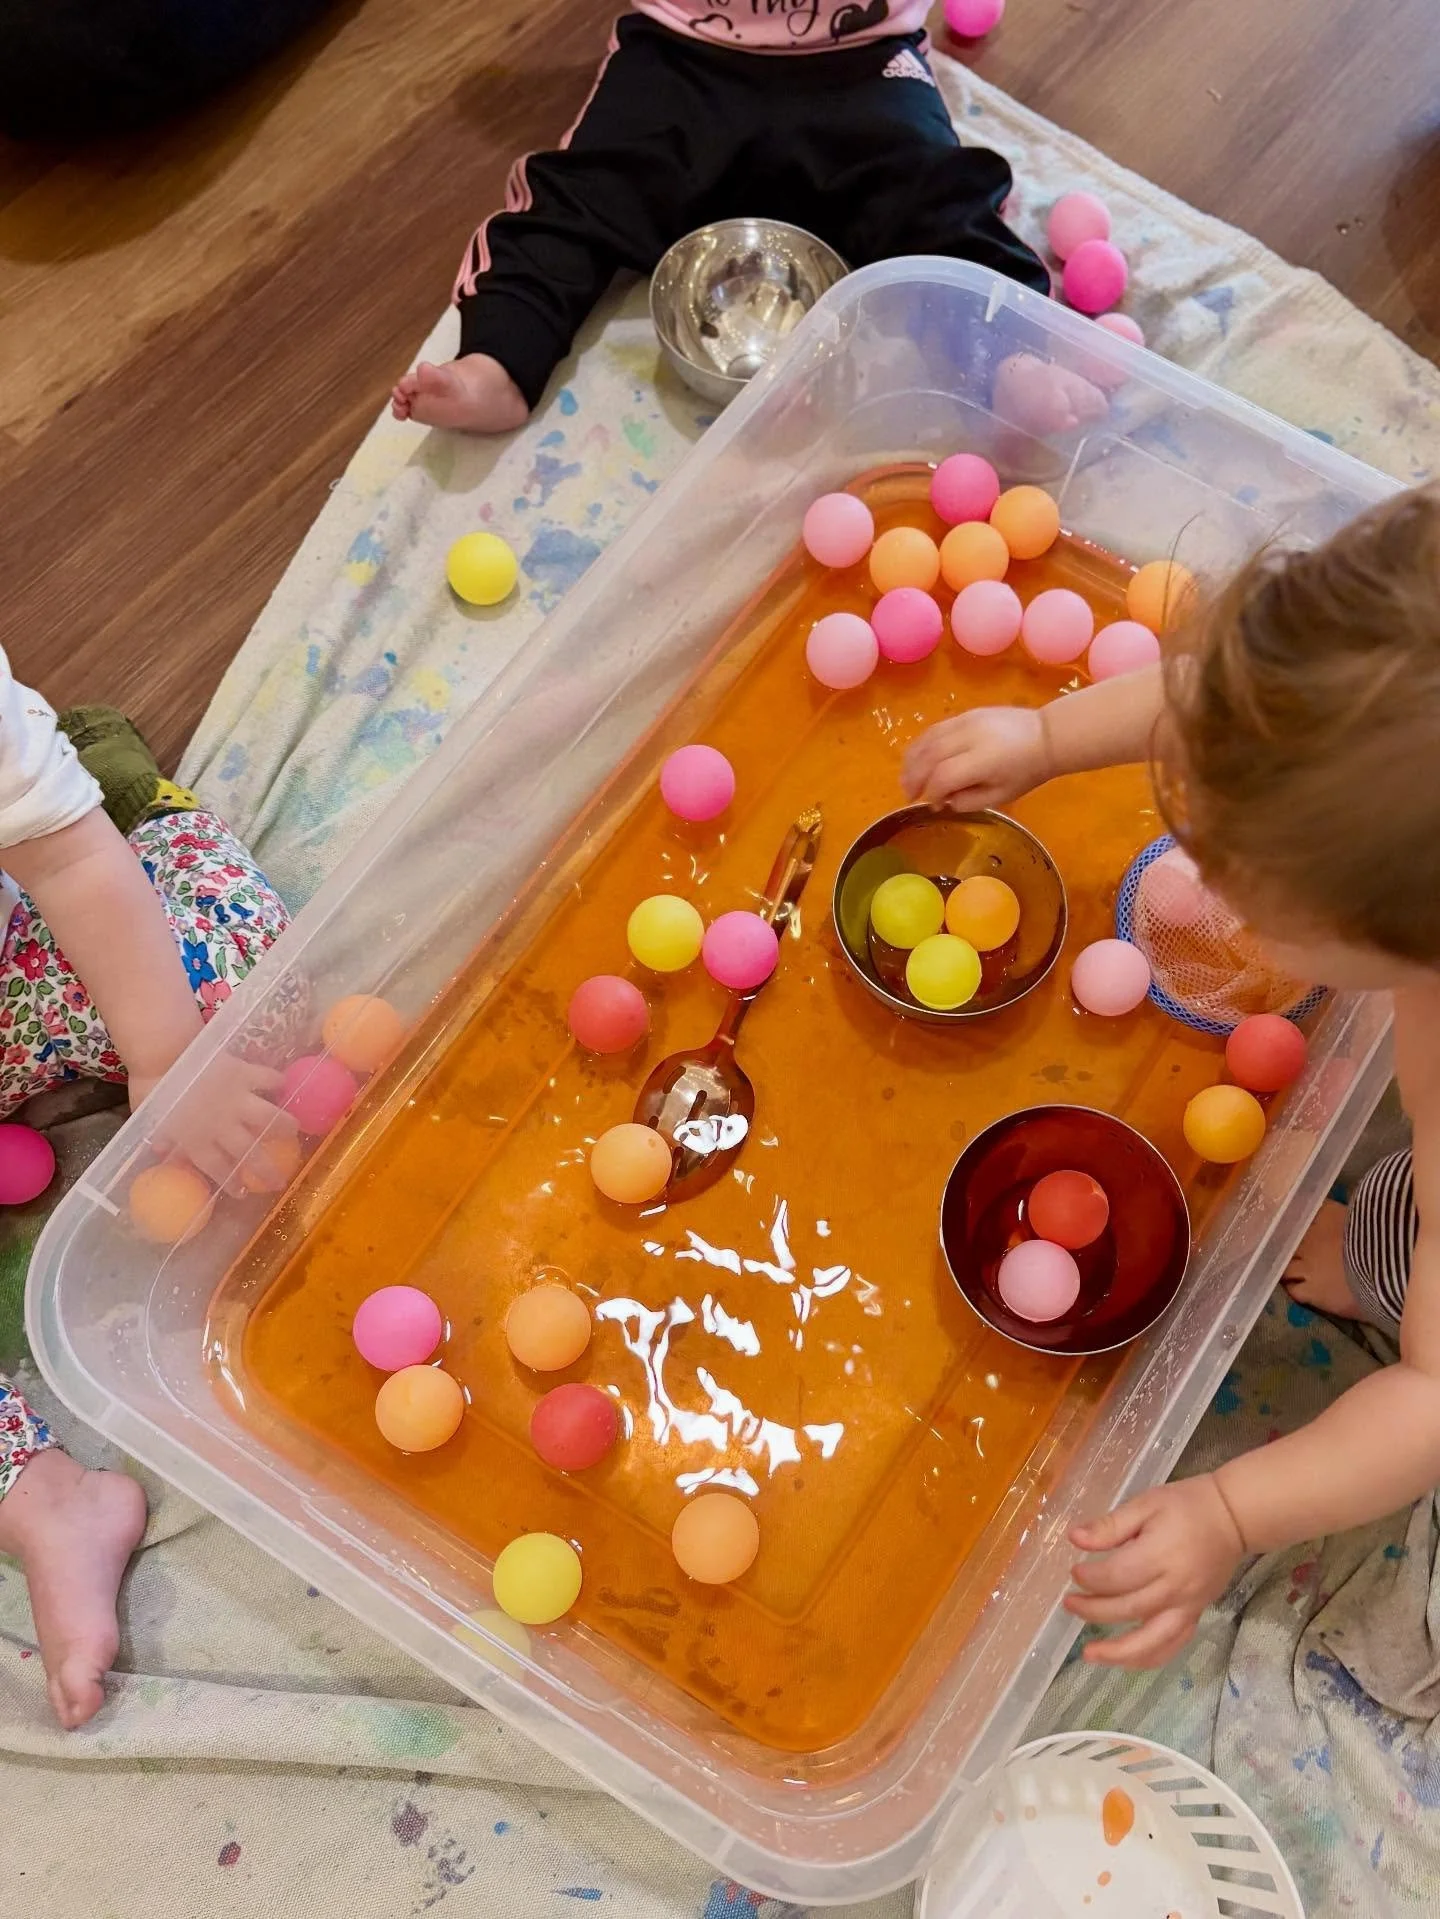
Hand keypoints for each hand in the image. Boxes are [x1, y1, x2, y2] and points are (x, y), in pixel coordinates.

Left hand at [131, 1053, 296, 1195]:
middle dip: (266, 1170)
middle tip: (279, 1180)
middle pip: (249, 1152)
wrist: (163, 1053)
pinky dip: (275, 1080)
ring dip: (283, 1126)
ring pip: (268, 1118)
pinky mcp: (244, 1074)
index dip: (231, 1182)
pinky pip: (266, 1078)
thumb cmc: (151, 1087)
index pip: (218, 1168)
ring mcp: (237, 1100)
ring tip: (295, 1130)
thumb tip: (163, 1150)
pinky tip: (283, 1084)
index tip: (242, 1192)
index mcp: (197, 1140)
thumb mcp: (149, 1119)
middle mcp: (222, 1125)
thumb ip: (162, 1136)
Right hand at [901, 706, 1051, 810]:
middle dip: (914, 777)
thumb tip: (945, 801)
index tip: (933, 806)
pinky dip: (922, 745)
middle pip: (929, 756)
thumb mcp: (1002, 796)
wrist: (1047, 735)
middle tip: (909, 795)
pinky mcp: (966, 713)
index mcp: (983, 759)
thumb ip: (970, 801)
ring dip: (912, 760)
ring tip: (908, 778)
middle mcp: (970, 736)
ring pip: (927, 739)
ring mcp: (966, 720)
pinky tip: (919, 759)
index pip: (944, 776)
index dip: (932, 793)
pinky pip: (935, 728)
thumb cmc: (1027, 771)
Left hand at [1065, 1475, 1246, 1667]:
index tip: (1074, 1573)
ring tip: (1089, 1655)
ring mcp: (1187, 1607)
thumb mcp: (1145, 1504)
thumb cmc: (1186, 1506)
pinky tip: (1126, 1660)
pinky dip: (1148, 1658)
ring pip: (1151, 1642)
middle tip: (1069, 1604)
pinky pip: (1172, 1645)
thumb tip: (1075, 1539)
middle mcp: (1174, 1588)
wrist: (1232, 1518)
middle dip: (1093, 1611)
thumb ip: (1110, 1525)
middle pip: (1127, 1609)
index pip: (1116, 1577)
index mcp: (1159, 1556)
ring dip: (1118, 1653)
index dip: (1090, 1579)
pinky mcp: (1195, 1615)